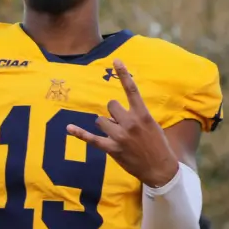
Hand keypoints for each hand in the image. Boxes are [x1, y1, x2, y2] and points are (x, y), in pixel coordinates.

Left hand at [66, 60, 178, 187]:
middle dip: (113, 112)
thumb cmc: (157, 145)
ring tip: (117, 135)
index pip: (132, 90)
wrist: (160, 168)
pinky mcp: (112, 148)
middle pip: (110, 105)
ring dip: (105, 125)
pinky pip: (91, 138)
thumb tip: (115, 112)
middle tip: (122, 124)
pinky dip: (79, 133)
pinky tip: (68, 128)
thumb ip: (135, 114)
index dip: (123, 74)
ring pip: (100, 120)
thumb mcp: (151, 125)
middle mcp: (130, 122)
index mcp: (143, 114)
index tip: (116, 60)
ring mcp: (120, 136)